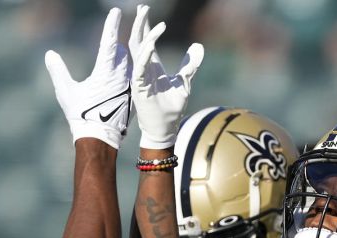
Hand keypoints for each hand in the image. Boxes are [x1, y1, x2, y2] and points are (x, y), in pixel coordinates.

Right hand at [45, 8, 131, 148]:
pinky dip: (124, 73)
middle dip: (115, 44)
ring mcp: (128, 86)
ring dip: (120, 59)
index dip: (112, 25)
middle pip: (120, 51)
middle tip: (113, 38)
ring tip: (112, 60)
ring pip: (127, 64)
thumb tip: (49, 54)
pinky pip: (130, 78)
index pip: (109, 42)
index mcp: (105, 72)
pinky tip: (118, 78)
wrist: (99, 139)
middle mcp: (120, 76)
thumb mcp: (66, 92)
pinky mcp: (131, 95)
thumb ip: (58, 71)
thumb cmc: (81, 116)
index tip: (117, 11)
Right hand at [128, 3, 204, 148]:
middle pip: (138, 40)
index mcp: (153, 66)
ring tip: (146, 17)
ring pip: (137, 50)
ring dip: (142, 33)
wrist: (167, 127)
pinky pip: (140, 67)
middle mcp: (144, 69)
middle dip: (140, 23)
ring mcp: (140, 77)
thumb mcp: (184, 82)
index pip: (147, 41)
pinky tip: (150, 43)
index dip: (146, 25)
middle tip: (143, 7)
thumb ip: (190, 64)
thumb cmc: (173, 108)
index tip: (145, 9)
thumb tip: (198, 45)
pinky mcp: (140, 87)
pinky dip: (144, 54)